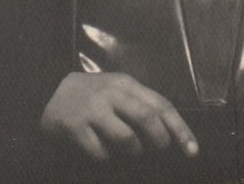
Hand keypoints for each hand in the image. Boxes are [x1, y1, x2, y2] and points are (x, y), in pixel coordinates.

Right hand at [40, 71, 198, 162]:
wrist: (50, 93)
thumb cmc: (92, 96)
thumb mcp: (117, 90)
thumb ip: (140, 104)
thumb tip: (169, 133)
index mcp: (125, 83)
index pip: (161, 104)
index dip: (180, 129)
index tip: (193, 151)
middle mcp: (110, 93)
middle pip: (146, 117)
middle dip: (160, 140)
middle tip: (160, 150)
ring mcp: (92, 109)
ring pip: (126, 138)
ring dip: (134, 152)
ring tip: (129, 152)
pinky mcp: (76, 127)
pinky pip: (101, 153)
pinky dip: (107, 159)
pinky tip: (102, 152)